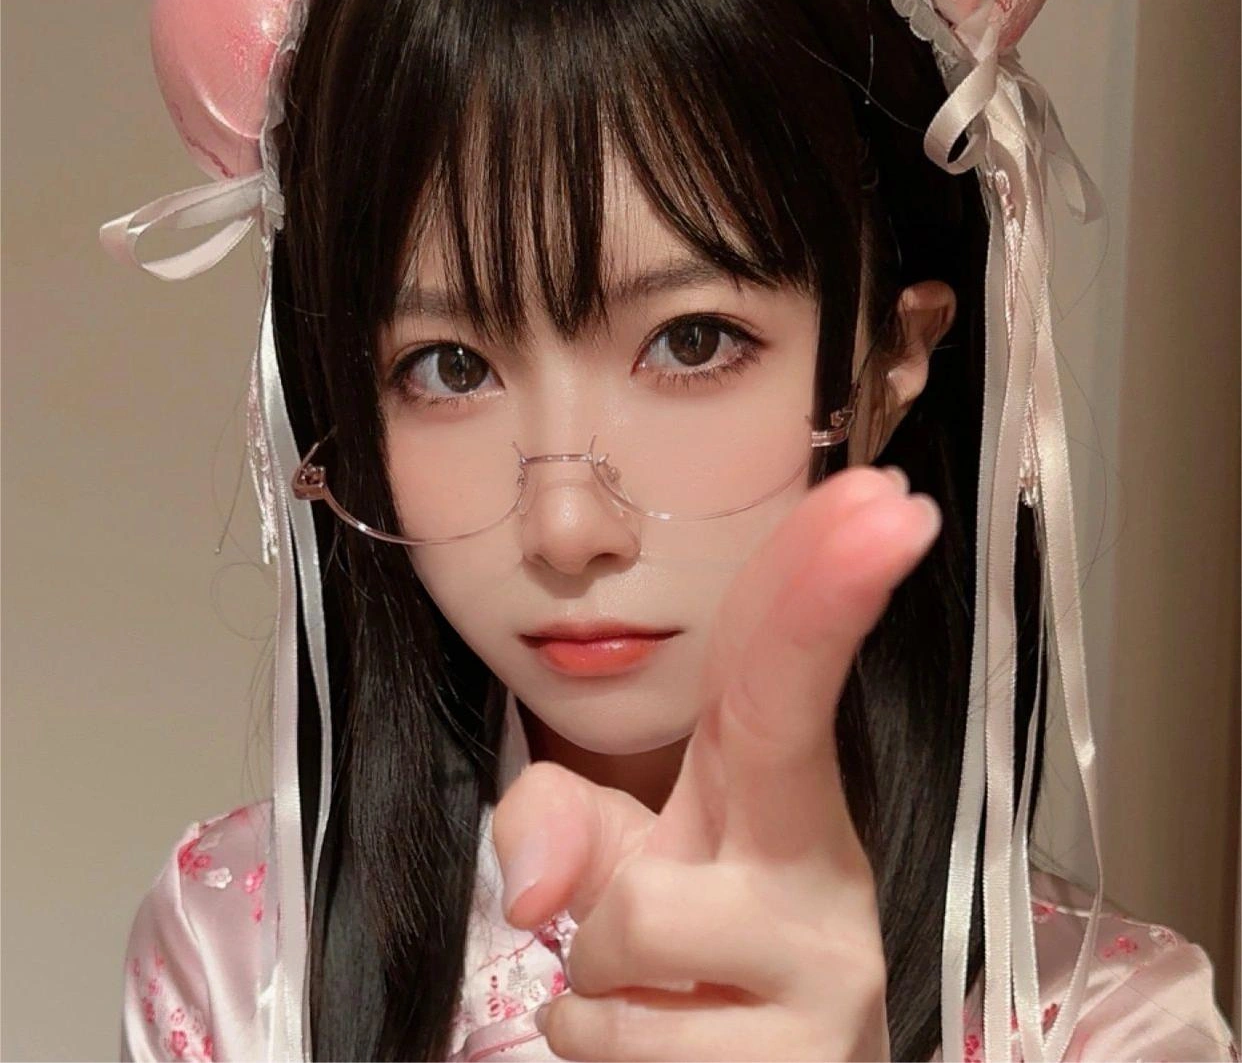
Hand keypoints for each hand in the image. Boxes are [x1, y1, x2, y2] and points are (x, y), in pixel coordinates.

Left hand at [493, 464, 941, 1060]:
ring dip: (595, 965)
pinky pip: (621, 1037)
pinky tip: (664, 1046)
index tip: (876, 496)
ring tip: (652, 986)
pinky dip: (597, 1042)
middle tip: (893, 500)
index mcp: (768, 791)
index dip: (815, 579)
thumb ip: (559, 823)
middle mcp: (818, 861)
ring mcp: (833, 968)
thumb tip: (532, 887)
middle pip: (788, 718)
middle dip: (826, 599)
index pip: (778, 670)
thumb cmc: (691, 963)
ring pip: (632, 915)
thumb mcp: (619, 873)